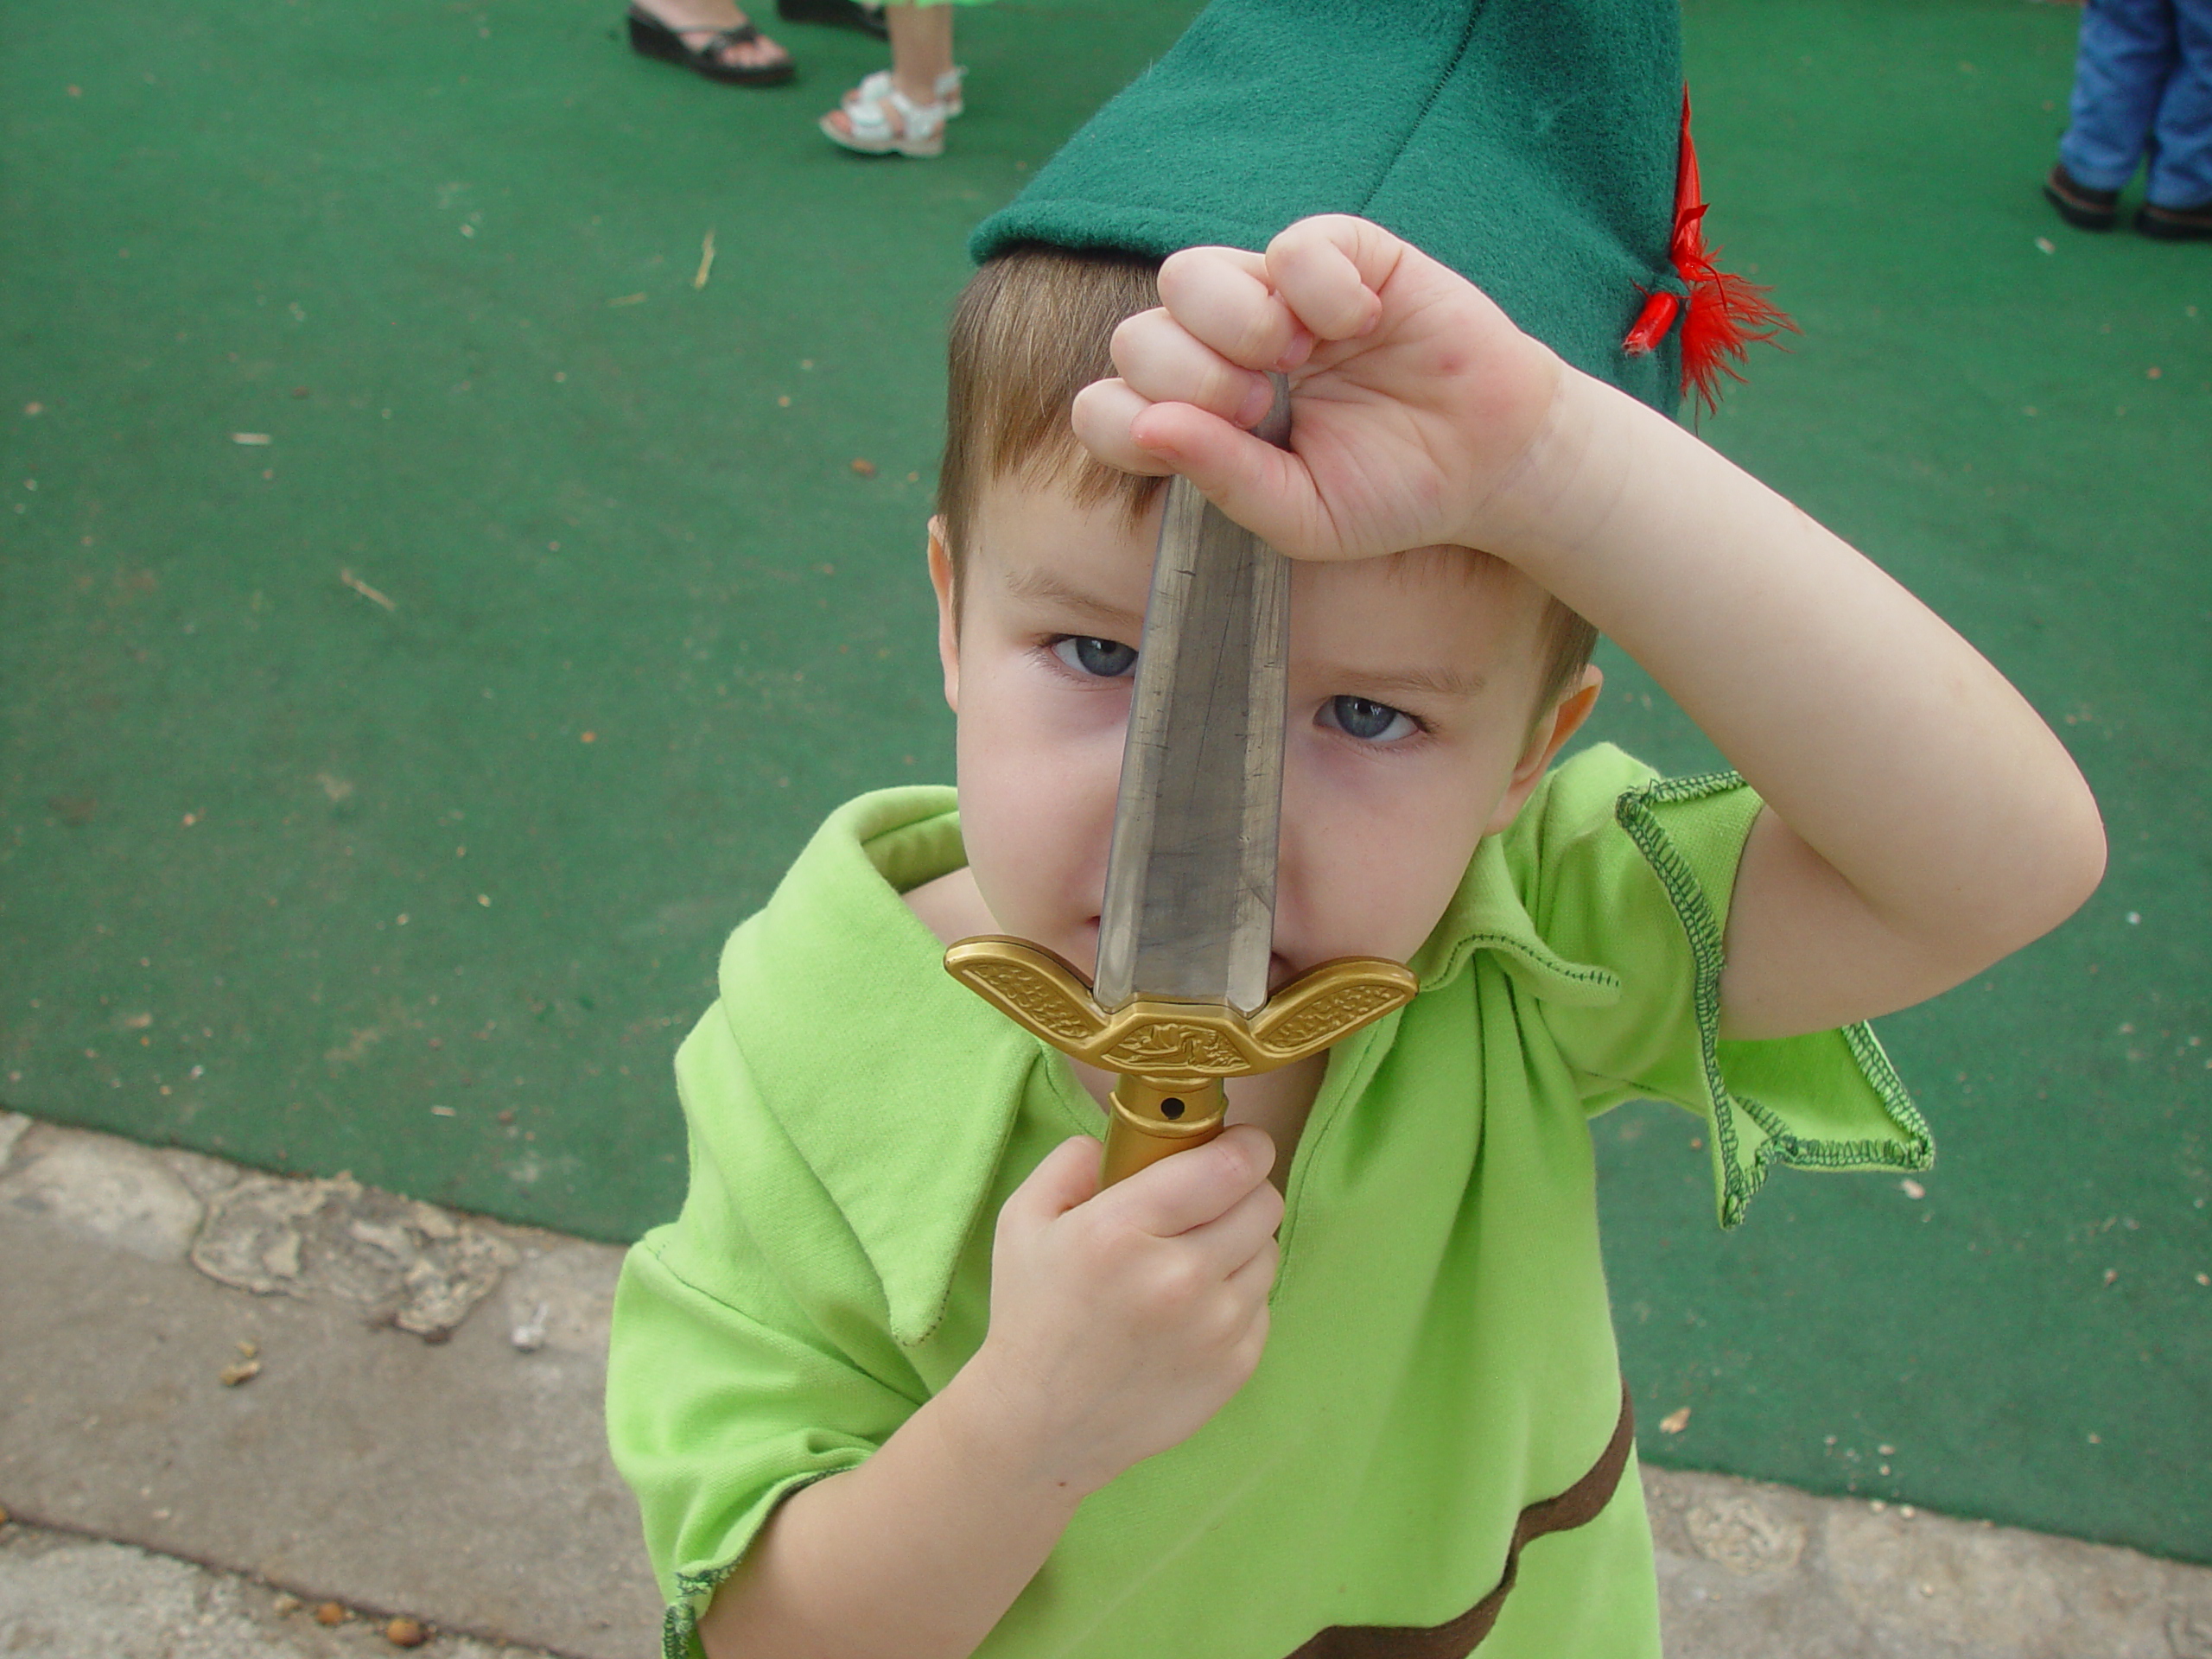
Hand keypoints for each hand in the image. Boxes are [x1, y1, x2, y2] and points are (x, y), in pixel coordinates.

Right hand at [967, 1129, 1282, 1495]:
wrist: (1042, 1424)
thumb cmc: (1032, 1313)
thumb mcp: (1023, 1220)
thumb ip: (1072, 1160)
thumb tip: (1127, 1138)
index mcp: (1121, 1231)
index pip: (1229, 1165)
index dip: (1246, 1143)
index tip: (1238, 1143)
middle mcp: (1177, 1278)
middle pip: (1263, 1201)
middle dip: (1242, 1190)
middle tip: (1211, 1199)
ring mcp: (1213, 1328)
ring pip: (1268, 1250)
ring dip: (1241, 1243)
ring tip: (1194, 1258)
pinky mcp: (1236, 1366)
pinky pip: (1262, 1303)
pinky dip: (1236, 1296)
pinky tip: (1192, 1309)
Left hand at [1071, 214, 1573, 565]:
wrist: (1489, 463)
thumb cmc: (1388, 492)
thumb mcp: (1300, 515)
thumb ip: (1223, 478)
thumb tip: (1148, 426)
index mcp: (1199, 419)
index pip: (1105, 405)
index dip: (1132, 422)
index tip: (1208, 446)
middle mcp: (1222, 351)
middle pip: (1137, 335)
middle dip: (1189, 379)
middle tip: (1260, 410)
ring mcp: (1276, 297)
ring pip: (1188, 273)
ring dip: (1233, 322)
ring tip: (1295, 361)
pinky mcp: (1343, 254)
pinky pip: (1292, 242)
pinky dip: (1319, 285)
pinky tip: (1360, 323)